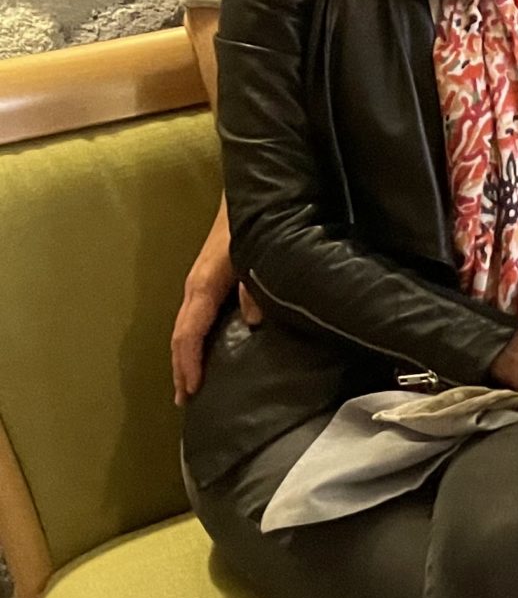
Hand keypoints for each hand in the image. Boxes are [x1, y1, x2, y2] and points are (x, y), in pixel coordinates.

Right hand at [172, 203, 259, 402]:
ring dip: (187, 358)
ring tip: (190, 386)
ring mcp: (201, 284)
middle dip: (181, 368)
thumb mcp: (256, 255)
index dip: (189, 364)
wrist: (248, 196)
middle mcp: (195, 288)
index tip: (191, 391)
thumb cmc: (251, 224)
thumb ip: (255, 289)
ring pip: (187, 328)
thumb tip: (254, 323)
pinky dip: (197, 341)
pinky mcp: (211, 281)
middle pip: (181, 337)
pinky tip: (207, 353)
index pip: (188, 333)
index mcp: (203, 285)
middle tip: (184, 401)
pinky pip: (198, 319)